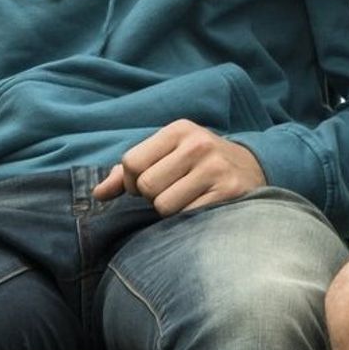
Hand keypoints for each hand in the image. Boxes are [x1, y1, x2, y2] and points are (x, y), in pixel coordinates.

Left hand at [92, 120, 266, 215]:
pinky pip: (188, 218)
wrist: (252, 169)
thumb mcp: (166, 155)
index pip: (131, 163)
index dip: (130, 183)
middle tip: (169, 194)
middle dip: (152, 198)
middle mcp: (197, 144)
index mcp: (178, 130)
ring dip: (170, 211)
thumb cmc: (196, 164)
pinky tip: (201, 208)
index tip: (144, 187)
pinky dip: (188, 219)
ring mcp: (215, 168)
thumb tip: (97, 195)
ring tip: (186, 200)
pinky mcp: (229, 193)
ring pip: (164, 206)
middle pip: (146, 186)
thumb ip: (127, 172)